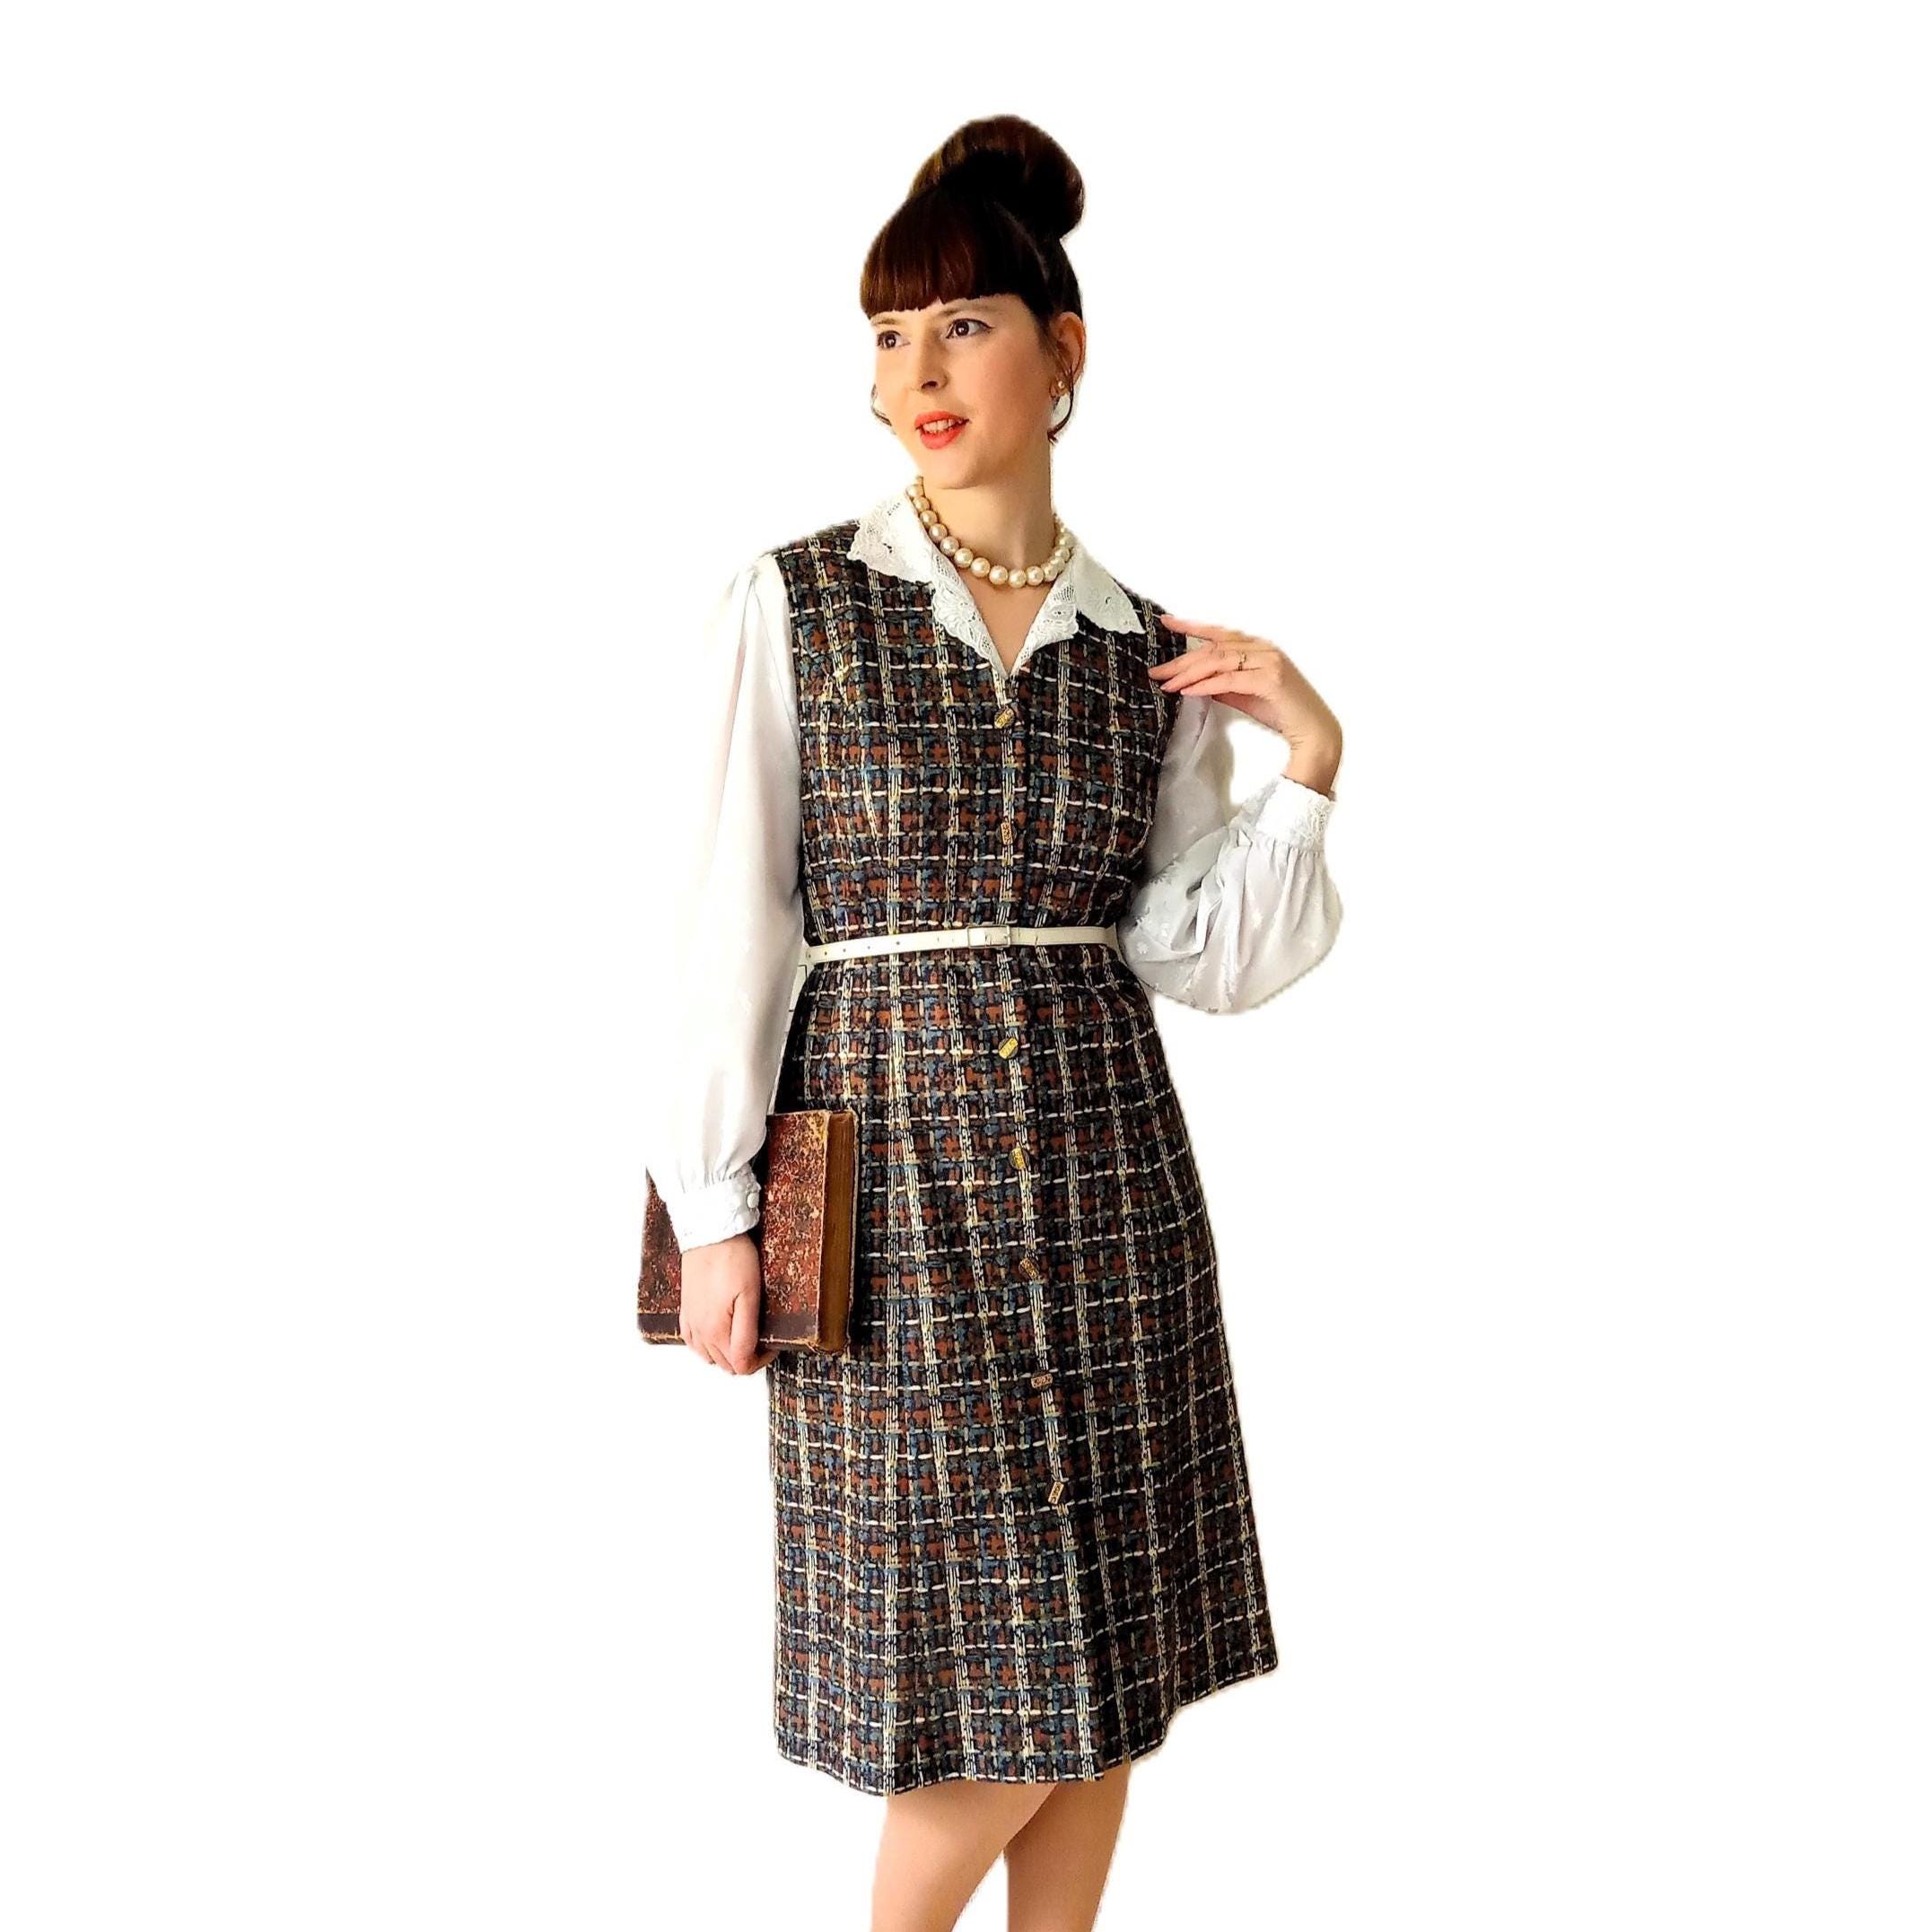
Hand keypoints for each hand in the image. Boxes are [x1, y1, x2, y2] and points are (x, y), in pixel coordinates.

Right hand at [680, 1233, 778, 1374]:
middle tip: (762, 1339)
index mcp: (717, 1330)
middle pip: (725, 1364)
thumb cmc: (731, 1257)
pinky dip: (706, 1346)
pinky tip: (716, 1333)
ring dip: (726, 1354)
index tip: (772, 1345)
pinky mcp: (686, 1309)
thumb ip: (747, 1332)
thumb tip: (748, 1358)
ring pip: (708, 1356)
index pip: (741, 1365)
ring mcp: (691, 1321)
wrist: (709, 1231)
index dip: (761, 1361)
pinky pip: (692, 1341)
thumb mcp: (750, 1296)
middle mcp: (700, 1331)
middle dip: (746, 1357)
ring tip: (742, 1336)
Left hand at [1151, 614, 1342, 772]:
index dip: (1191, 626)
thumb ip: (1223, 684)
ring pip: (1218, 661)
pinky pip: (1229, 679)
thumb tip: (1195, 682)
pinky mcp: (1269, 679)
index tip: (1166, 622)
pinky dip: (1206, 685)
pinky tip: (1188, 691)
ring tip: (1167, 684)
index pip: (1219, 633)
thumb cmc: (1281, 711)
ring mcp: (1268, 661)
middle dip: (1181, 660)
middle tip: (1156, 671)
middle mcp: (1263, 648)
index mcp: (1258, 647)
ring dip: (1189, 673)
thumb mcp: (1244, 694)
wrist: (1312, 730)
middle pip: (1213, 649)